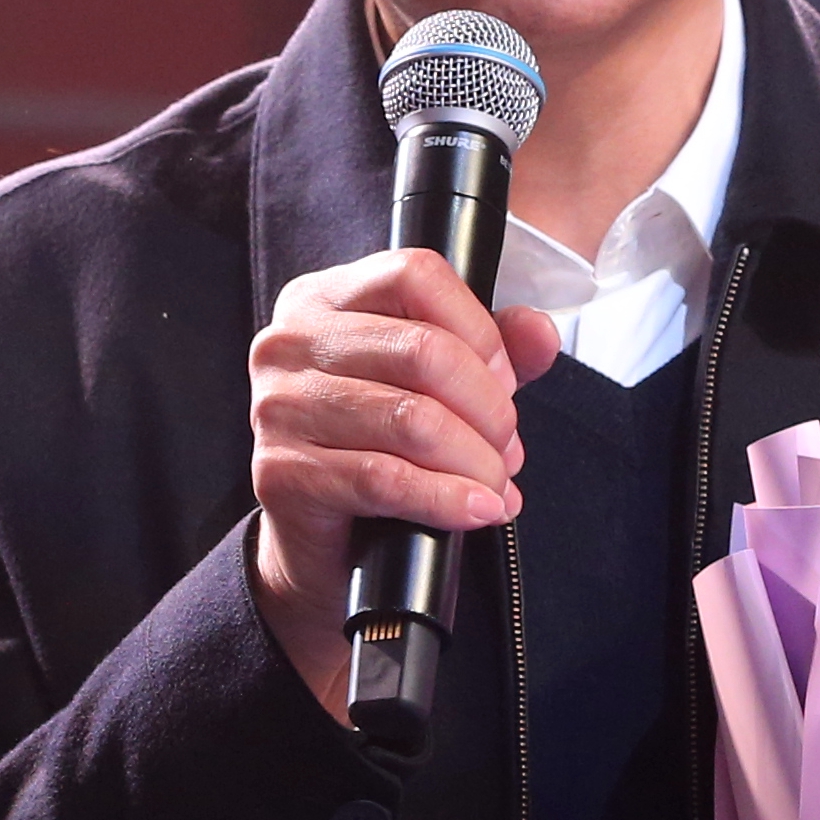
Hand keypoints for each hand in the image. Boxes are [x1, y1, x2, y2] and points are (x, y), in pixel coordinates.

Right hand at [246, 248, 564, 719]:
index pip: (416, 274)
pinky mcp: (282, 473)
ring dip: (475, 462)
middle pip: (423, 350)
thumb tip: (540, 332)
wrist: (326, 545)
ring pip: (411, 420)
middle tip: (508, 448)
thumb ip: (494, 348)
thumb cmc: (380, 449)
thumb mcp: (442, 387)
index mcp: (324, 299)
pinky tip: (477, 510)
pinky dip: (447, 499)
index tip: (506, 382)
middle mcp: (289, 342)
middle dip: (488, 409)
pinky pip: (386, 479)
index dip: (480, 330)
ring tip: (497, 486)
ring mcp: (279, 407)